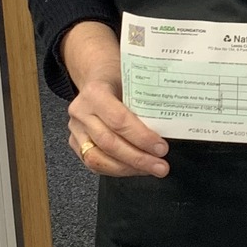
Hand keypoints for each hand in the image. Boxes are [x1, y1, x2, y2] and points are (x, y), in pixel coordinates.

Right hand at [61, 19, 168, 178]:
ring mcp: (75, 129)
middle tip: (161, 166)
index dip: (141, 137)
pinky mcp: (75, 142)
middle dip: (138, 158)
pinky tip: (136, 169)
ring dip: (128, 169)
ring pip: (98, 158)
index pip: (119, 120)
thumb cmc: (119, 78)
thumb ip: (145, 101)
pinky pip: (94, 163)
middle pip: (109, 143)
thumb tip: (172, 126)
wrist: (97, 75)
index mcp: (94, 93)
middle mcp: (80, 112)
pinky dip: (117, 169)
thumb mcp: (134, 80)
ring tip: (151, 170)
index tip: (162, 148)